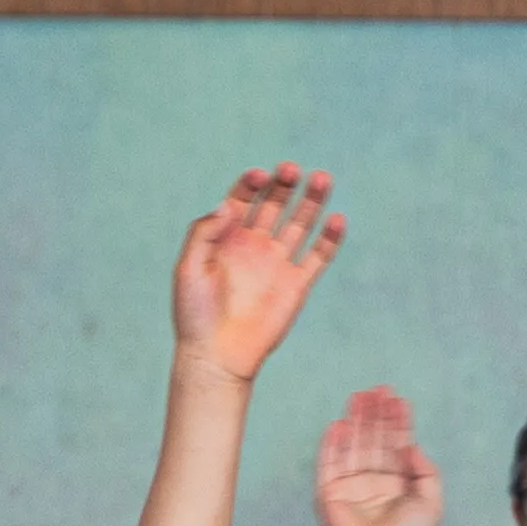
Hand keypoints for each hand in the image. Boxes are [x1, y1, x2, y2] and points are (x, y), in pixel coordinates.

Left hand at [174, 162, 346, 380]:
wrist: (217, 355)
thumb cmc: (195, 313)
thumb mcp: (188, 267)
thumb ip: (204, 232)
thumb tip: (229, 205)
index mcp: (226, 237)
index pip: (243, 199)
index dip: (252, 183)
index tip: (260, 175)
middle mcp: (254, 245)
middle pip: (275, 204)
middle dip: (284, 184)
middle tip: (292, 170)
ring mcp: (277, 263)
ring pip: (300, 223)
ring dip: (312, 200)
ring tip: (323, 178)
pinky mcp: (297, 285)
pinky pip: (318, 256)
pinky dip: (330, 238)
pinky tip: (337, 219)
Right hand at [312, 387, 442, 525]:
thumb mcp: (432, 501)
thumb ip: (426, 470)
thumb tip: (411, 445)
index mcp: (399, 485)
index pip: (397, 445)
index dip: (397, 422)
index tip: (398, 399)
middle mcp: (375, 482)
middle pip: (374, 440)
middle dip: (376, 414)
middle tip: (378, 389)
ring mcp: (352, 486)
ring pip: (353, 445)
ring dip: (356, 420)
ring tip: (359, 396)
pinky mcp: (330, 493)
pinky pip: (329, 463)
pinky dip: (332, 444)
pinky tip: (339, 424)